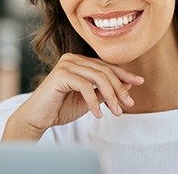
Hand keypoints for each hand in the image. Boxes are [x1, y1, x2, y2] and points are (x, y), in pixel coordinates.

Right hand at [2, 53, 143, 140]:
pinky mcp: (61, 74)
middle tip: (129, 104)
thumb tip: (129, 85)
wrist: (37, 118)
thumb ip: (105, 91)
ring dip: (111, 96)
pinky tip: (98, 115)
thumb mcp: (89, 100)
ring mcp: (66, 64)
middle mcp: (73, 58)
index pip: (106, 65)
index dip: (124, 74)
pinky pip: (86, 86)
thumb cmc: (61, 108)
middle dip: (119, 88)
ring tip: (117, 112)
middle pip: (105, 70)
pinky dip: (94, 102)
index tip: (140, 82)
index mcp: (79, 61)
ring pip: (98, 77)